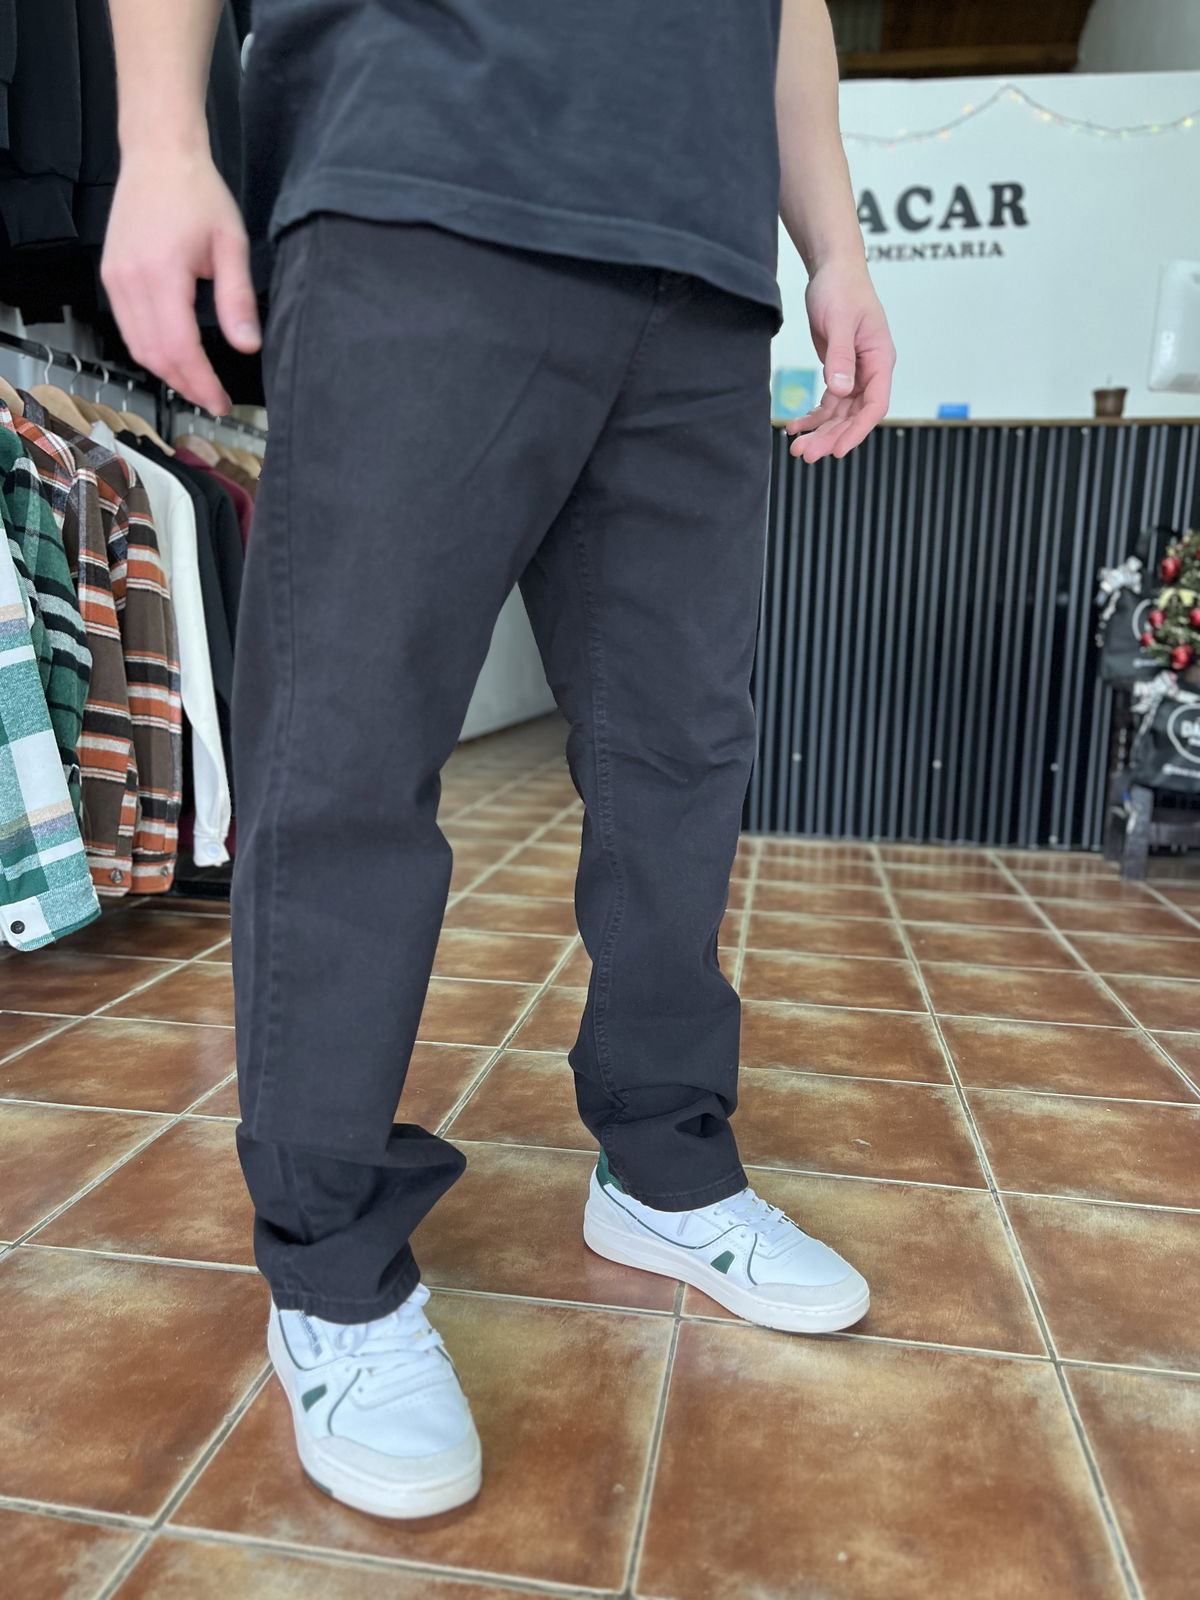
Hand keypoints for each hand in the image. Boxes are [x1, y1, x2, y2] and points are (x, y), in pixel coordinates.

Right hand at [101, 150, 260, 415]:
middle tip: (212, 401)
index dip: (201, 382)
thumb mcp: (231, 245)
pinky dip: (150, 350)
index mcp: (162, 273)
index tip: (221, 402)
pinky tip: (173, 357)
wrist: (158, 154)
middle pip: (154, 354)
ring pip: (137, 346)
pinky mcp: (111, 275)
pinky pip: (127, 327)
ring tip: (196, 385)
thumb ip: (237, 298)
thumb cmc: (197, 192)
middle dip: (185, 384)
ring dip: (166, 372)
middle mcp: (130, 280)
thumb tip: (247, 346)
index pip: (180, 347)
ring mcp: (115, 278)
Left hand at [786, 260, 893, 463]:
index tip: (839, 450)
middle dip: (831, 436)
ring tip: (797, 448)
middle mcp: (871, 370)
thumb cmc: (842, 289)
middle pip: (854, 415)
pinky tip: (796, 427)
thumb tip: (841, 390)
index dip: (858, 430)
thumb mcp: (841, 322)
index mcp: (881, 359)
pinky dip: (813, 416)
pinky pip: (829, 402)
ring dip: (820, 431)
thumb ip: (842, 357)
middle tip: (807, 454)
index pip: (875, 405)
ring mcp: (855, 372)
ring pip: (840, 413)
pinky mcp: (839, 370)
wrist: (832, 271)